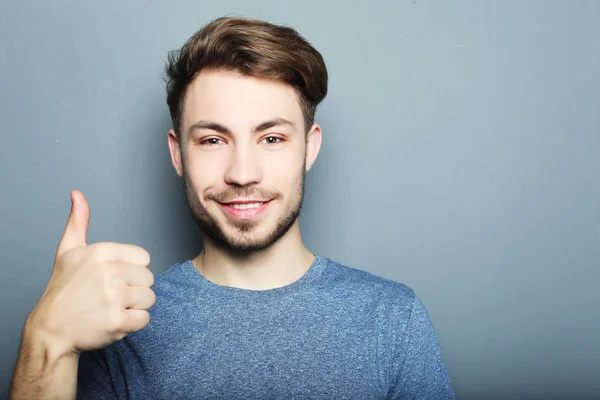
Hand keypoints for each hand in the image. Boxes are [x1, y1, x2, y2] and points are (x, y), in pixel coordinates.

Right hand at [28, 190, 154, 355]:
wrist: (50, 329)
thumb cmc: (63, 290)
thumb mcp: (68, 251)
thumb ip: (78, 222)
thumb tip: (77, 194)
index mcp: (103, 251)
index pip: (144, 258)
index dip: (131, 270)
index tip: (112, 278)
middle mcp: (110, 271)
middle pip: (149, 279)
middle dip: (134, 289)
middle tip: (109, 296)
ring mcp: (114, 297)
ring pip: (149, 299)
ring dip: (135, 307)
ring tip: (111, 308)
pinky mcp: (117, 321)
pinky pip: (145, 319)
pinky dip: (132, 324)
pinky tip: (112, 321)